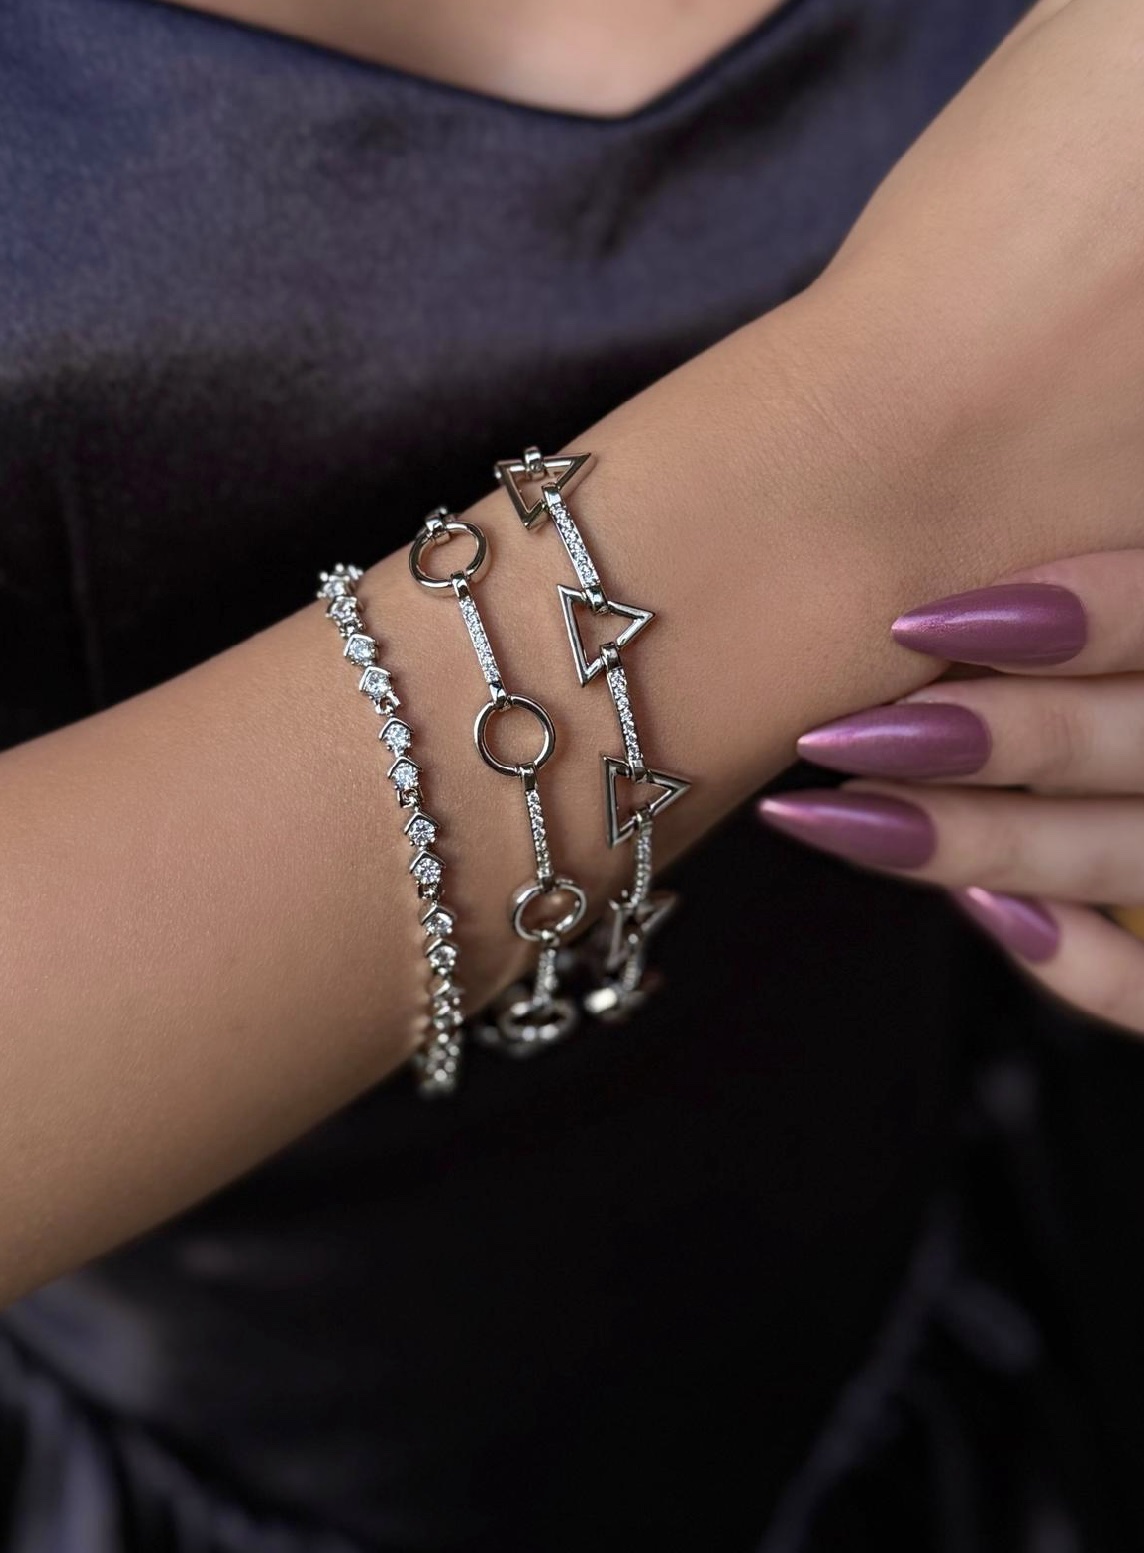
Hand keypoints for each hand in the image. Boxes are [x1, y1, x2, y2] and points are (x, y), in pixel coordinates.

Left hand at [758, 551, 1143, 1037]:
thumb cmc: (1126, 690)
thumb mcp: (1126, 623)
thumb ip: (1107, 621)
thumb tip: (980, 557)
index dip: (1081, 616)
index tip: (917, 621)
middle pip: (1141, 738)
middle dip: (990, 738)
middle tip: (837, 732)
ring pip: (1123, 859)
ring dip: (975, 844)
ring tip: (835, 815)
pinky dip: (1084, 969)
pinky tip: (993, 914)